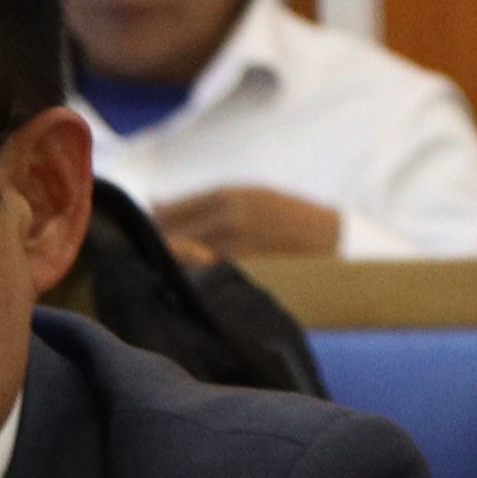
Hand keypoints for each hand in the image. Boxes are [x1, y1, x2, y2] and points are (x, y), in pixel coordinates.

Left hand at [159, 184, 348, 262]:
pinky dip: (198, 280)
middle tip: (153, 259)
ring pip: (186, 262)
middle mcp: (228, 219)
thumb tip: (153, 202)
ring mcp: (239, 247)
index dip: (151, 228)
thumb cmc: (285, 214)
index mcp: (226, 195)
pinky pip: (209, 278)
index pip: (166, 213)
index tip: (144, 237)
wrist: (331, 238)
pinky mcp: (246, 272)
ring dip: (176, 267)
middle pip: (171, 239)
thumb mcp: (246, 194)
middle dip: (159, 249)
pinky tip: (198, 282)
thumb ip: (200, 200)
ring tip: (173, 273)